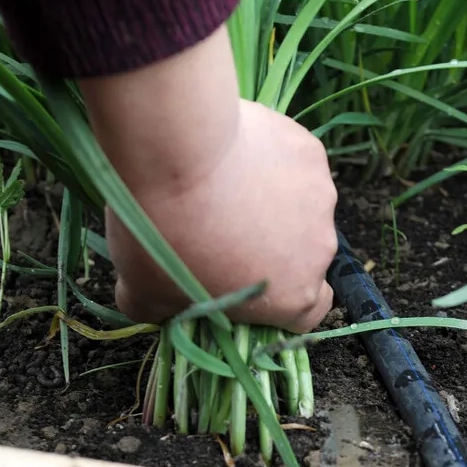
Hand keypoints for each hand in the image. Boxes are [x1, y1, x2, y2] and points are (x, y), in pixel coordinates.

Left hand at [79, 26, 337, 332]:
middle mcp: (320, 251)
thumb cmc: (163, 233)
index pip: (308, 314)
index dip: (279, 301)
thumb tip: (162, 304)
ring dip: (271, 203)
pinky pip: (292, 164)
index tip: (244, 284)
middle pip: (302, 257)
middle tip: (219, 229)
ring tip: (221, 186)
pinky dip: (269, 162)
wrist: (176, 151)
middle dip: (270, 247)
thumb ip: (168, 310)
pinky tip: (230, 155)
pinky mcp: (310, 152)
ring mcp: (320, 198)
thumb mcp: (146, 294)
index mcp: (293, 297)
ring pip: (300, 208)